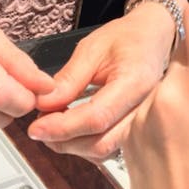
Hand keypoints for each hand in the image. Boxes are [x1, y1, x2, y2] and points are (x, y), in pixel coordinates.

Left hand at [29, 0, 176, 160]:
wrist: (153, 38)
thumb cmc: (127, 38)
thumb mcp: (93, 48)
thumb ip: (69, 78)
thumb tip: (42, 104)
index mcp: (135, 82)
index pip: (96, 117)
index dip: (63, 127)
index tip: (36, 128)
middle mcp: (145, 110)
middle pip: (101, 143)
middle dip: (64, 141)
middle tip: (39, 127)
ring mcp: (143, 123)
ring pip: (104, 150)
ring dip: (72, 146)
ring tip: (52, 126)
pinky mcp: (134, 130)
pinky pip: (109, 148)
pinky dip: (84, 144)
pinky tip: (71, 129)